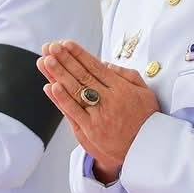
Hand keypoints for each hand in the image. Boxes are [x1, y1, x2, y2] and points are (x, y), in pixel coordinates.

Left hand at [38, 40, 159, 181]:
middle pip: (83, 75)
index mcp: (121, 88)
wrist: (147, 148)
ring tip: (46, 60)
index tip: (67, 44)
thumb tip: (106, 64)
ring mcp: (98, 115)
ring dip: (59, 75)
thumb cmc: (146, 119)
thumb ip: (127, 75)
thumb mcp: (145, 92)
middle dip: (65, 60)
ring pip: (75, 91)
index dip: (80, 54)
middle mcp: (109, 100)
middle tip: (51, 47)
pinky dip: (61, 99)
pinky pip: (73, 112)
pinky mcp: (91, 130)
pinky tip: (51, 86)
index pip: (96, 67)